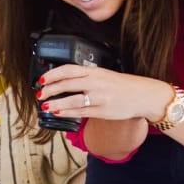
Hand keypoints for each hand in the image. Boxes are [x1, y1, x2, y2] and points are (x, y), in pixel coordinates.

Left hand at [36, 64, 172, 125]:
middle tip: (40, 94)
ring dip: (56, 103)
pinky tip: (59, 113)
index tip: (42, 79)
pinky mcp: (102, 111)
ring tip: (46, 106)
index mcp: (95, 72)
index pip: (68, 70)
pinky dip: (67, 112)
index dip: (52, 75)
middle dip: (50, 90)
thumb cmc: (124, 86)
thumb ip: (87, 77)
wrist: (143, 96)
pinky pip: (80, 112)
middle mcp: (96, 83)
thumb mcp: (105, 75)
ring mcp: (99, 98)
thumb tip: (65, 81)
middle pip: (66, 84)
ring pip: (72, 100)